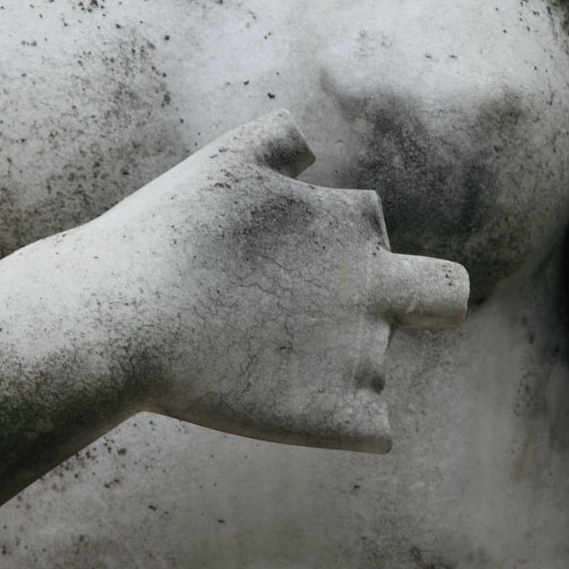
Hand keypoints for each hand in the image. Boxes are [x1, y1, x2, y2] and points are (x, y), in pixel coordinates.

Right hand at [86, 110, 468, 452]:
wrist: (121, 321)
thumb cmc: (164, 237)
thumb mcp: (226, 160)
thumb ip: (281, 139)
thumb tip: (312, 147)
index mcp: (354, 222)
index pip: (372, 234)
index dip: (330, 248)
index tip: (268, 267)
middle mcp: (376, 287)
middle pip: (448, 295)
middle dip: (416, 301)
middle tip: (320, 324)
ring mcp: (366, 356)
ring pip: (373, 371)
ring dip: (327, 371)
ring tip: (247, 367)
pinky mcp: (349, 417)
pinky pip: (372, 429)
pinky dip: (332, 422)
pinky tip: (271, 406)